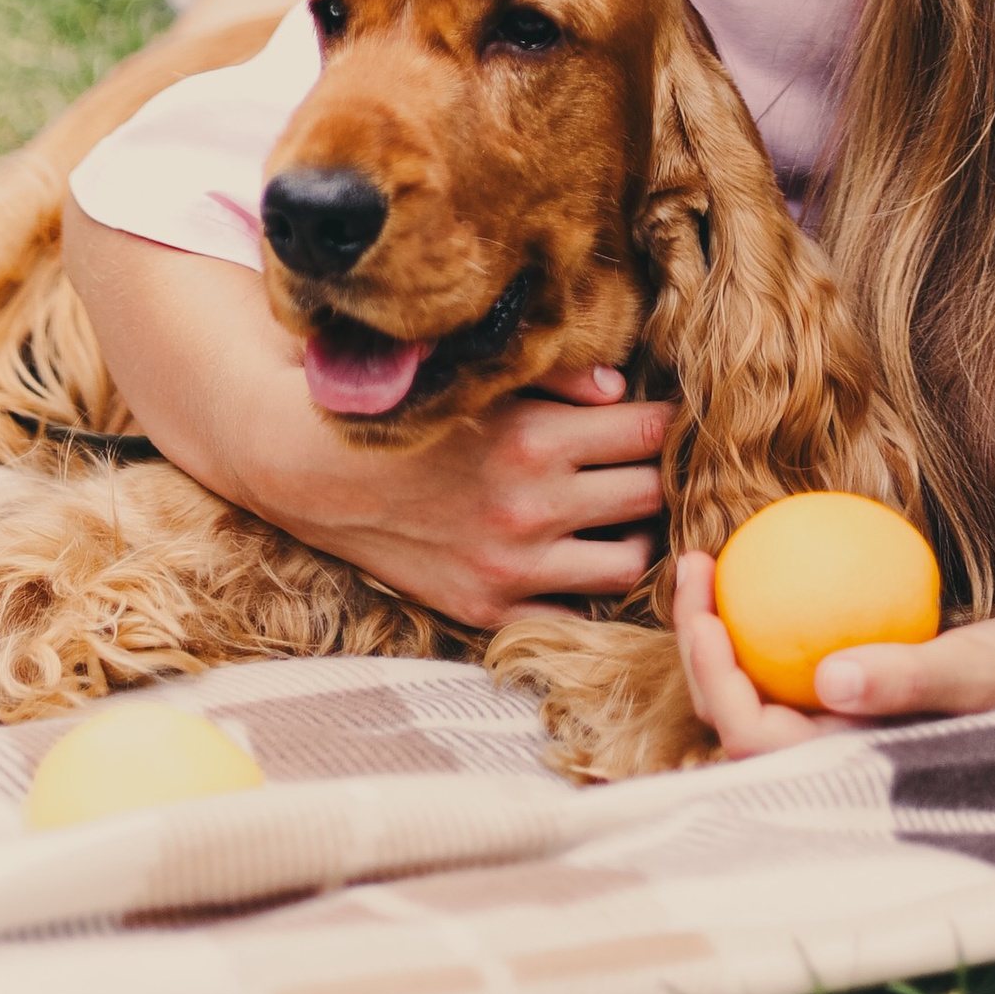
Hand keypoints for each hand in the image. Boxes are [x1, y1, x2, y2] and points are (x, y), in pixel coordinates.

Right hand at [284, 361, 673, 631]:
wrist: (323, 474)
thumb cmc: (413, 417)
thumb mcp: (485, 382)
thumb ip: (562, 381)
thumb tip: (622, 392)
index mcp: (536, 441)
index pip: (647, 433)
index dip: (668, 421)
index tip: (671, 417)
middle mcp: (532, 509)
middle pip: (649, 496)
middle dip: (661, 474)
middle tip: (655, 463)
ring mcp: (513, 568)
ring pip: (628, 563)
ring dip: (637, 535)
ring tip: (624, 514)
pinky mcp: (489, 610)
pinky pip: (575, 612)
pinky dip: (589, 588)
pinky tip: (583, 557)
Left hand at [671, 550, 994, 758]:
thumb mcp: (975, 672)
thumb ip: (910, 681)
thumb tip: (828, 679)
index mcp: (843, 772)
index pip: (752, 738)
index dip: (714, 680)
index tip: (708, 606)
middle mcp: (827, 758)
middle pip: (733, 715)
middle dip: (697, 647)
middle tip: (695, 563)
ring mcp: (833, 731)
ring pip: (750, 689)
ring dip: (719, 632)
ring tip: (709, 561)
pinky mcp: (845, 700)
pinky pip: (784, 662)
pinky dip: (759, 620)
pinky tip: (760, 562)